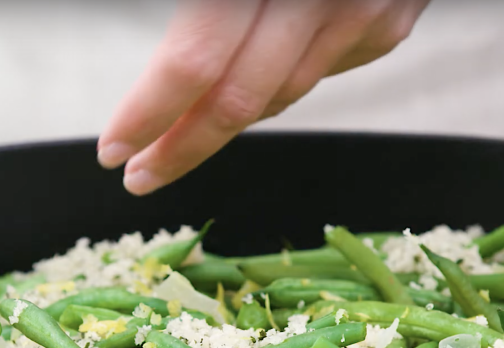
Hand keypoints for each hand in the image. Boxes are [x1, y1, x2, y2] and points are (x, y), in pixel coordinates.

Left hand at [97, 0, 430, 194]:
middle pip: (238, 102)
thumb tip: (154, 61)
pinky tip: (251, 84)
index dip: (146, 115)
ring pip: (280, 97)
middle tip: (141, 174)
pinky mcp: (390, 20)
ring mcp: (362, 11)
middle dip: (180, 148)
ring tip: (179, 138)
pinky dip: (278, 84)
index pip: (192, 64)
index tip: (113, 151)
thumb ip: (199, 3)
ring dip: (223, 124)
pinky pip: (319, 73)